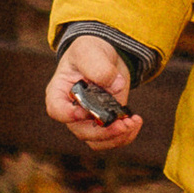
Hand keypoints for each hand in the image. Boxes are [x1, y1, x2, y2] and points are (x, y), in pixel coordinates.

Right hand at [45, 32, 141, 151]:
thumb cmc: (89, 51)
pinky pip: (112, 139)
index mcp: (59, 92)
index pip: (57, 110)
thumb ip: (98, 66)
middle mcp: (72, 111)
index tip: (86, 111)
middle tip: (122, 124)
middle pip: (81, 131)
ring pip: (97, 141)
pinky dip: (126, 135)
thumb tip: (114, 85)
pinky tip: (135, 121)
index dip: (69, 115)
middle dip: (103, 132)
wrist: (105, 54)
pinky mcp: (106, 122)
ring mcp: (89, 120)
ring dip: (116, 138)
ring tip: (132, 123)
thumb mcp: (89, 51)